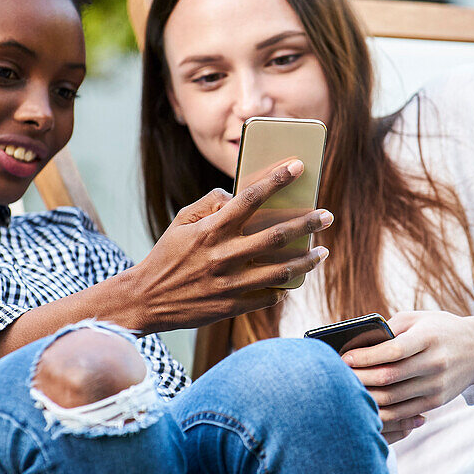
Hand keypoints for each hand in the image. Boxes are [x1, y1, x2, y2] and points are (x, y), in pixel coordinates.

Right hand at [119, 159, 332, 331]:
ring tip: (322, 252)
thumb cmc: (166, 256)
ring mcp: (229, 283)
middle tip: (327, 215)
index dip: (276, 180)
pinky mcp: (231, 307)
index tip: (298, 166)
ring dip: (306, 260)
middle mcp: (222, 255)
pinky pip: (268, 297)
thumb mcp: (181, 222)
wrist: (146, 299)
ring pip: (280, 271)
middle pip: (276, 236)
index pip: (249, 198)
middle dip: (306, 223)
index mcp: (210, 230)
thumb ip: (210, 204)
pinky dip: (284, 287)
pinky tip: (295, 278)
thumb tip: (237, 195)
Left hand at [341, 311, 473, 443]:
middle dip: (359, 378)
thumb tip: (357, 343)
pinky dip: (381, 412)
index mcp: (428, 338)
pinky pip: (403, 412)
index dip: (365, 357)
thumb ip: (390, 328)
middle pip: (389, 377)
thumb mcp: (418, 319)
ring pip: (393, 399)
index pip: (392, 351)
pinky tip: (366, 405)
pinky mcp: (436, 402)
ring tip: (348, 391)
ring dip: (367, 397)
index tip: (343, 358)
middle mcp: (434, 363)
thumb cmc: (440, 329)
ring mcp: (436, 386)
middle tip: (338, 376)